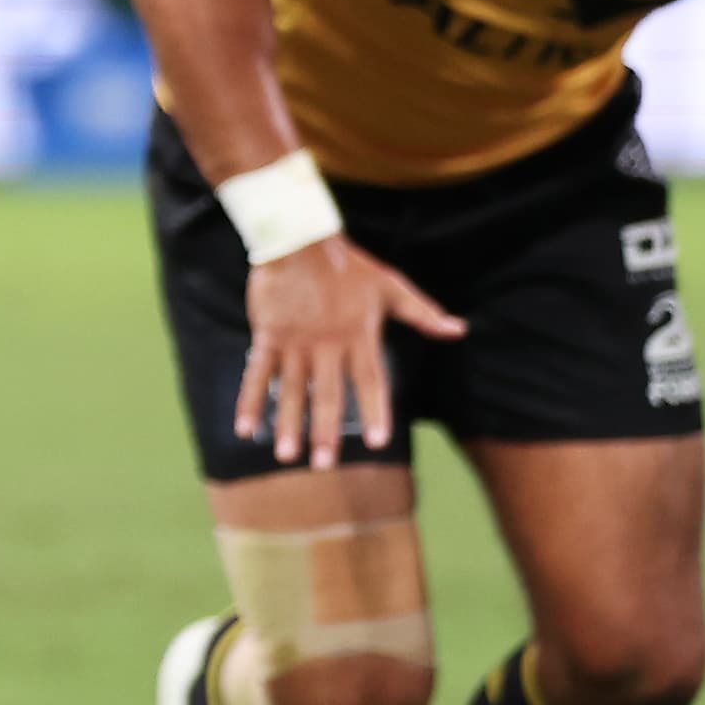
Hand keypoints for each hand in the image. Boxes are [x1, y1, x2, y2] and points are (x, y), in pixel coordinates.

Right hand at [236, 236, 465, 469]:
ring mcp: (295, 341)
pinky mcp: (268, 336)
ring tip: (285, 456)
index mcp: (359, 335)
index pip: (370, 379)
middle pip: (327, 393)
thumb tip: (459, 330)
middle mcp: (327, 343)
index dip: (374, 410)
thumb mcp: (391, 286)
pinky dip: (250, 401)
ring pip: (291, 390)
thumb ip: (423, 313)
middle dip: (324, 432)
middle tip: (323, 465)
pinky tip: (245, 428)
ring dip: (287, 424)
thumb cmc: (349, 265)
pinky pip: (258, 373)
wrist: (298, 239)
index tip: (378, 441)